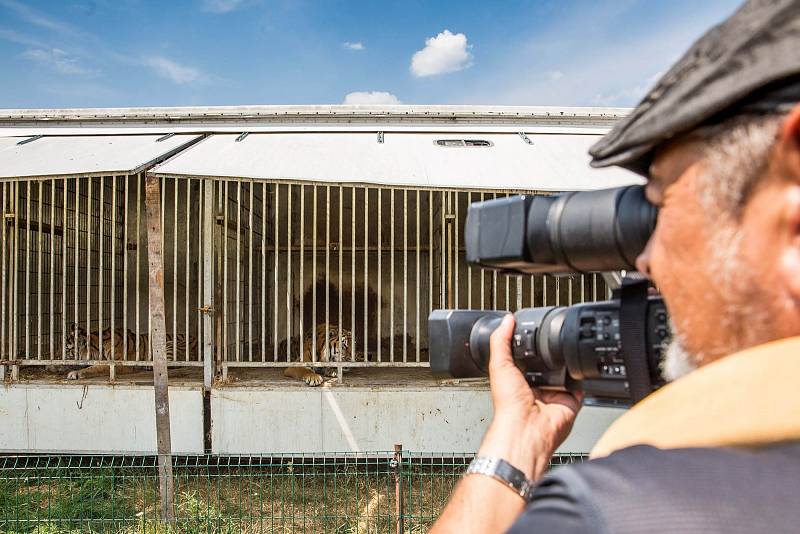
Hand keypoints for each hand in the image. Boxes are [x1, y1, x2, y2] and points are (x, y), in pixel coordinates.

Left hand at [478, 314, 582, 479]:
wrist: (527, 426)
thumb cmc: (508, 404)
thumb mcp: (499, 364)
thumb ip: (501, 341)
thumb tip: (506, 321)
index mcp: (518, 378)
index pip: (527, 357)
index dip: (530, 345)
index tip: (535, 331)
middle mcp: (537, 386)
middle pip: (548, 364)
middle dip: (551, 354)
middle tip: (552, 341)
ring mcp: (554, 394)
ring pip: (565, 372)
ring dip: (566, 363)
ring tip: (565, 352)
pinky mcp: (570, 401)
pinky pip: (580, 385)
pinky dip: (581, 377)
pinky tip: (577, 369)